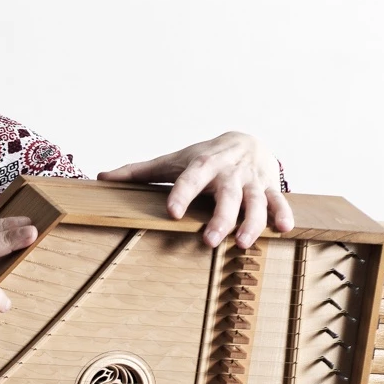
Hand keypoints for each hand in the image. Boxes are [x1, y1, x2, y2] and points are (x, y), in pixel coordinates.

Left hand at [97, 131, 293, 248]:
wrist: (246, 139)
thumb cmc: (202, 157)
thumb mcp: (172, 161)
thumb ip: (137, 172)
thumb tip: (99, 177)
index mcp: (202, 164)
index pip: (190, 178)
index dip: (181, 193)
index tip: (172, 212)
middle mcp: (228, 172)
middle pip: (227, 195)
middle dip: (220, 217)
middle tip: (208, 241)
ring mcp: (252, 180)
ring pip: (255, 201)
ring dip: (251, 222)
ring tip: (243, 244)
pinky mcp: (270, 187)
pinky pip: (279, 201)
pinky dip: (283, 213)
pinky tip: (284, 229)